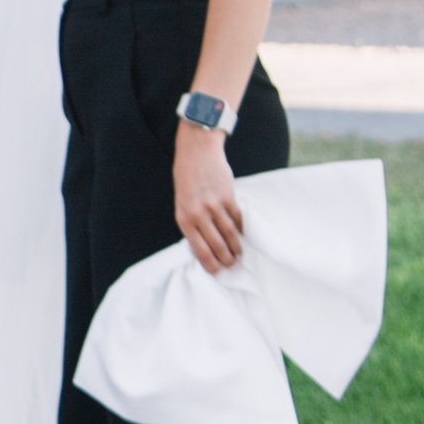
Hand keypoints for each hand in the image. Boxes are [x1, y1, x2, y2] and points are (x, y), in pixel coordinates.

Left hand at [174, 122, 243, 274]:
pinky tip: (241, 235)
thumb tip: (204, 246)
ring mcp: (213, 205)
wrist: (196, 151)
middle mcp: (198, 214)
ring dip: (236, 248)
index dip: (211, 264)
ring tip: (239, 255)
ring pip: (229, 235)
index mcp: (183, 218)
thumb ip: (191, 222)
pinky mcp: (227, 197)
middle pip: (216, 245)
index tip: (219, 272)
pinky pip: (237, 219)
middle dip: (226, 260)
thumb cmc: (187, 178)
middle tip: (233, 266)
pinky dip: (241, 229)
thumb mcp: (181, 202)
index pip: (200, 250)